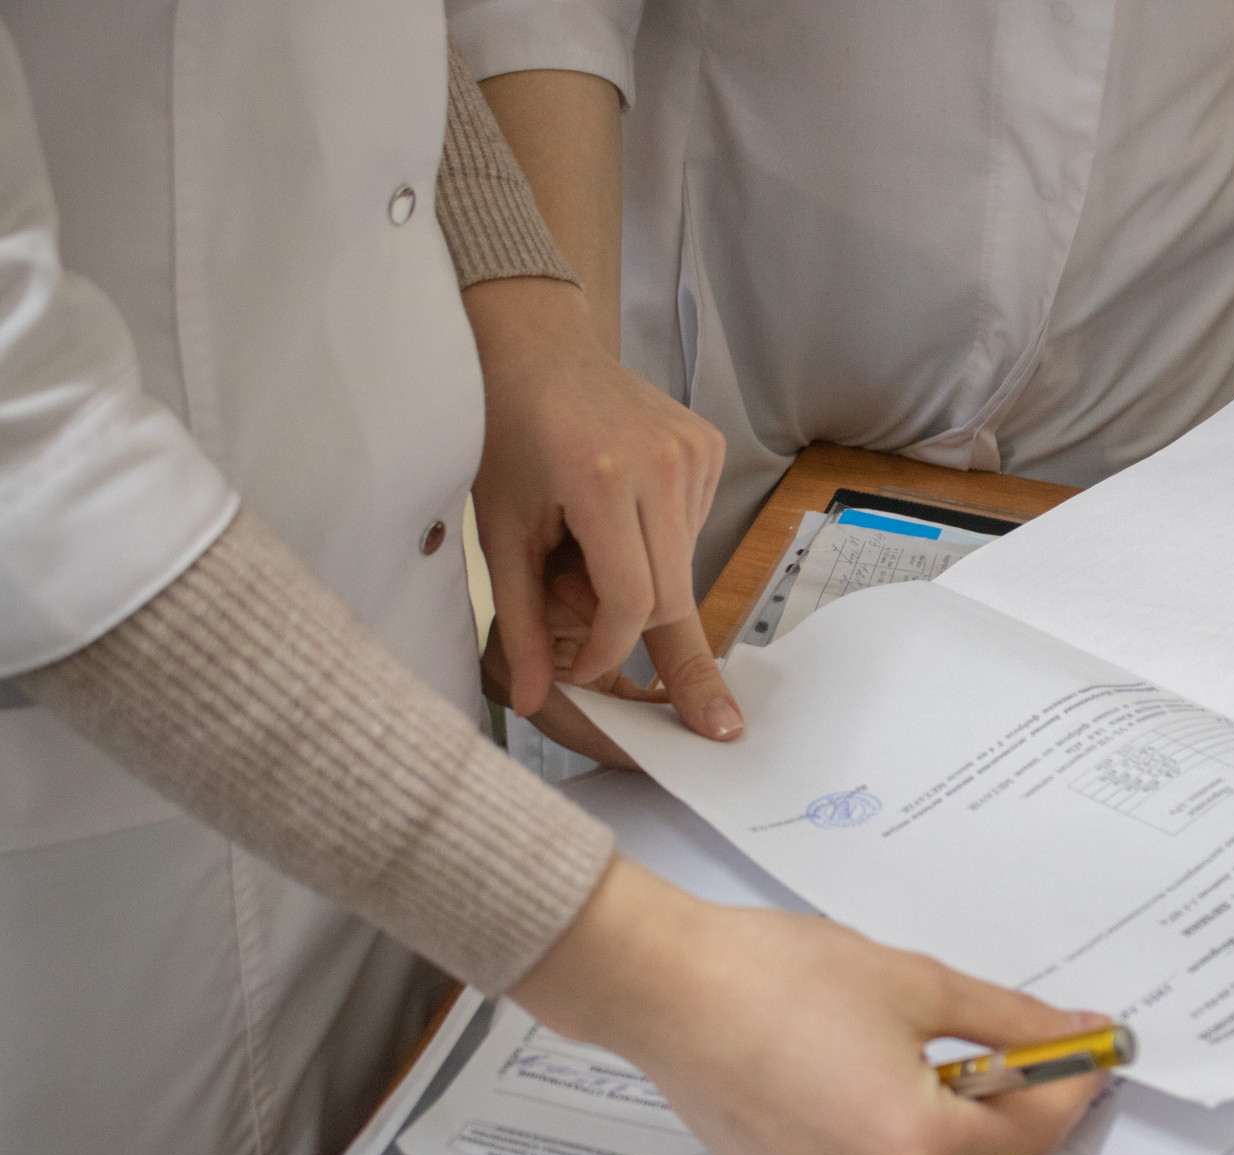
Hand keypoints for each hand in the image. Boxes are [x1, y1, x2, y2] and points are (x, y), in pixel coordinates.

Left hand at [463, 276, 741, 740]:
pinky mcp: (710, 447)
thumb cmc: (506, 438)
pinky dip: (657, 543)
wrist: (535, 349)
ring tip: (589, 542)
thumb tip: (533, 703)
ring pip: (684, 569)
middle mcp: (664, 463)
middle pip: (671, 596)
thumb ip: (520, 624)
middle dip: (626, 623)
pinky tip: (618, 509)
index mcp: (604, 480)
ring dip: (640, 580)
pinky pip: (693, 531)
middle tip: (576, 597)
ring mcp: (695, 451)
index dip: (606, 650)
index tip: (575, 665)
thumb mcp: (501, 534)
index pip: (634, 604)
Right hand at [511, 859, 1108, 1154]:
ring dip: (962, 1124)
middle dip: (1020, 1104)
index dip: (1072, 1081)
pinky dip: (904, 1141)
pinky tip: (891, 1081)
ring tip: (951, 1053)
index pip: (1033, 1129)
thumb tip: (1072, 1034)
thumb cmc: (783, 975)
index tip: (1093, 1041)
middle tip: (1034, 1041)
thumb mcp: (916, 984)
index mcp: (915, 1148)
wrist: (666, 987)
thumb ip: (1008, 1020)